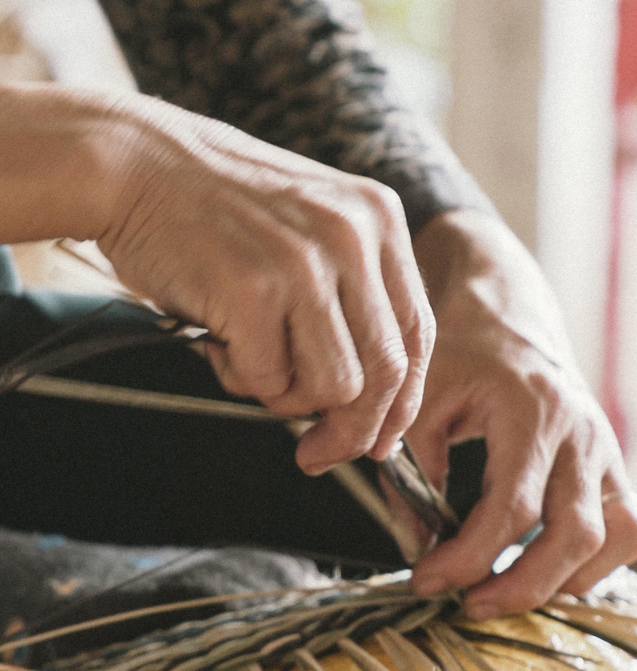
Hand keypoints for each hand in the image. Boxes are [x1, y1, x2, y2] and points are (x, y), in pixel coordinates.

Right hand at [93, 90, 433, 473]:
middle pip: (387, 372)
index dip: (403, 400)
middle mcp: (354, 236)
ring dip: (290, 399)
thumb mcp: (311, 227)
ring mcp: (305, 263)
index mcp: (380, 218)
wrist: (128, 160)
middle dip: (355, 430)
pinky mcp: (253, 288)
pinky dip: (242, 378)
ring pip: (336, 386)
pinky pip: (270, 379)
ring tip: (249, 360)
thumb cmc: (213, 207)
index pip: (417, 334)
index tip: (380, 438)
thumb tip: (376, 403)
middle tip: (319, 454)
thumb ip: (352, 298)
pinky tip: (217, 340)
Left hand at [403, 210, 636, 615]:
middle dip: (520, 586)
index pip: (513, 508)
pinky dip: (598, 564)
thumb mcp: (421, 399)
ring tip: (508, 588)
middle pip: (573, 534)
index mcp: (532, 410)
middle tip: (469, 604)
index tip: (425, 580)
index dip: (468, 558)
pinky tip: (549, 569)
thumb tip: (406, 545)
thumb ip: (405, 471)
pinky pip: (631, 530)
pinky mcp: (618, 468)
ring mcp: (609, 452)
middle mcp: (583, 433)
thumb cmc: (463, 355)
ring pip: (615, 538)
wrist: (512, 315)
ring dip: (564, 580)